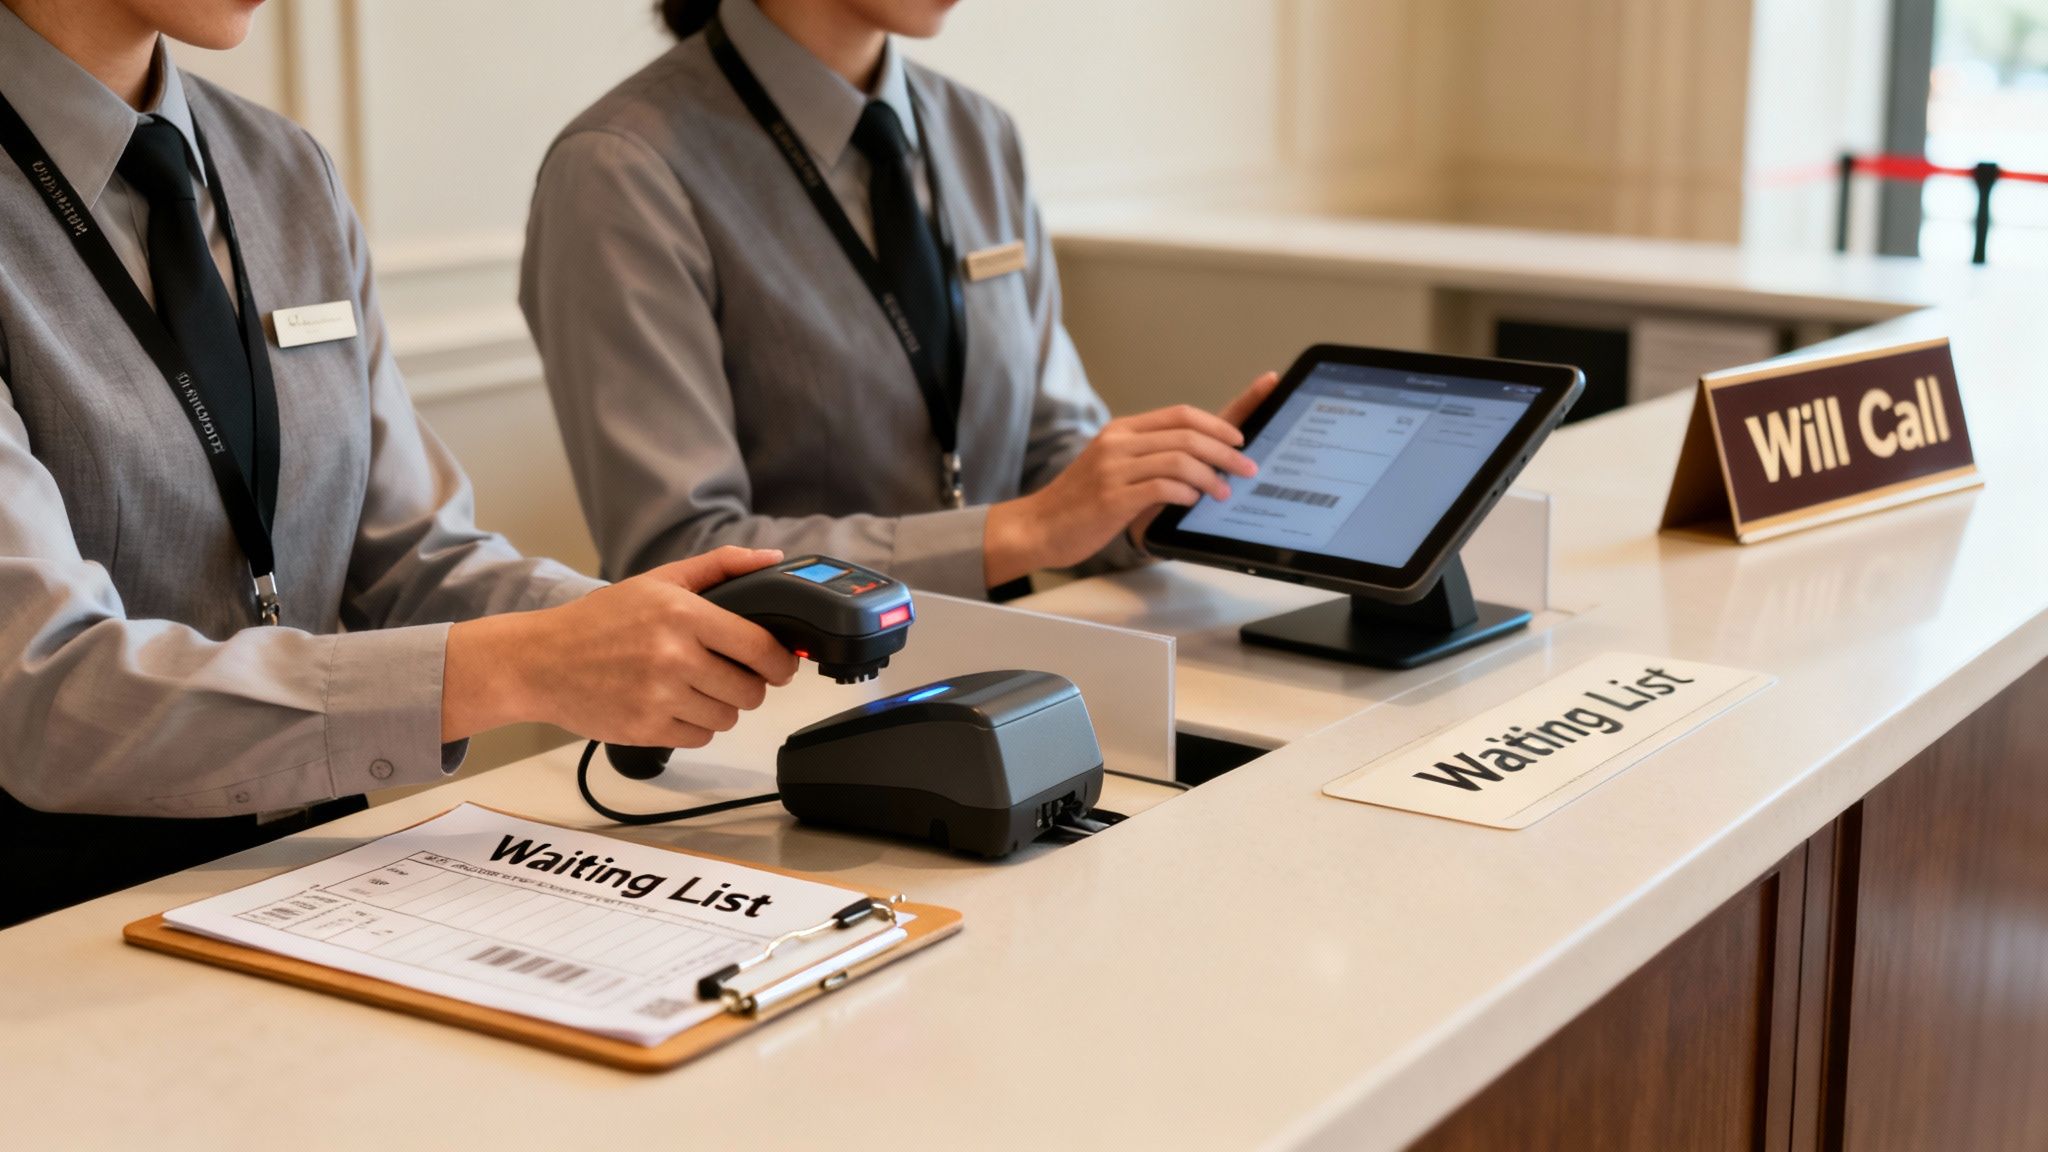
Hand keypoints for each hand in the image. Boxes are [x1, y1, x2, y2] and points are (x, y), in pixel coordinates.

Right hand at [441, 546, 800, 747]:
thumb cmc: (599, 621)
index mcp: (682, 614)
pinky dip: (695, 726)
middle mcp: (673, 656)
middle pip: (750, 690)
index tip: (780, 664)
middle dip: (749, 685)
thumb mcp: (659, 580)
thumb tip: (773, 557)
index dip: (780, 661)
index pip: (760, 647)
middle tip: (731, 675)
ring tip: (696, 688)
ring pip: (728, 718)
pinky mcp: (645, 730)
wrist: (538, 662)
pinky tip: (674, 705)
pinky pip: (699, 738)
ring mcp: (659, 697)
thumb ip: (721, 567)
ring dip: (721, 706)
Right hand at [983, 372, 1279, 584]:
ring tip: (1224, 491)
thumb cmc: (1080, 502)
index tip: (1242, 437)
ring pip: (1179, 459)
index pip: (1180, 414)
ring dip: (1211, 476)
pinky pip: (1161, 487)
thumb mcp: (1113, 467)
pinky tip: (1193, 502)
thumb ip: (1150, 459)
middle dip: (1225, 451)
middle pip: (1187, 434)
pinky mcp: (1111, 498)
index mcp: (1122, 431)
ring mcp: (1113, 469)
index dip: (1217, 422)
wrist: (1038, 526)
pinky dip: (1185, 493)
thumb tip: (1200, 464)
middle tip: (1247, 468)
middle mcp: (1118, 443)